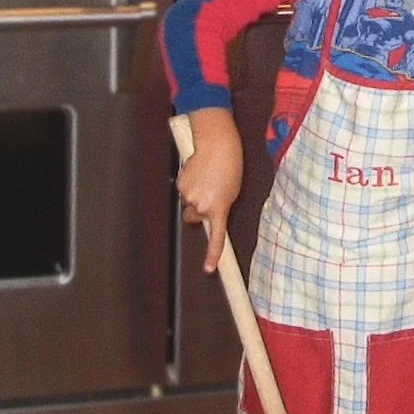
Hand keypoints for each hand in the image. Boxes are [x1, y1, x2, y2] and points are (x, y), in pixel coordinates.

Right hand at [174, 108, 242, 273]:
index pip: (216, 237)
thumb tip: (209, 212)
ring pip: (187, 203)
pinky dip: (188, 183)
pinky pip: (183, 190)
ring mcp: (190, 196)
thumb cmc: (230, 165)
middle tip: (207, 193)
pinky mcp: (181, 185)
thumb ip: (220, 206)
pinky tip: (196, 171)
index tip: (209, 269)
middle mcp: (202, 206)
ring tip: (205, 176)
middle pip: (194, 218)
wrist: (217, 144)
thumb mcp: (232, 191)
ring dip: (193, 194)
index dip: (212, 254)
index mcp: (220, 209)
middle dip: (196, 211)